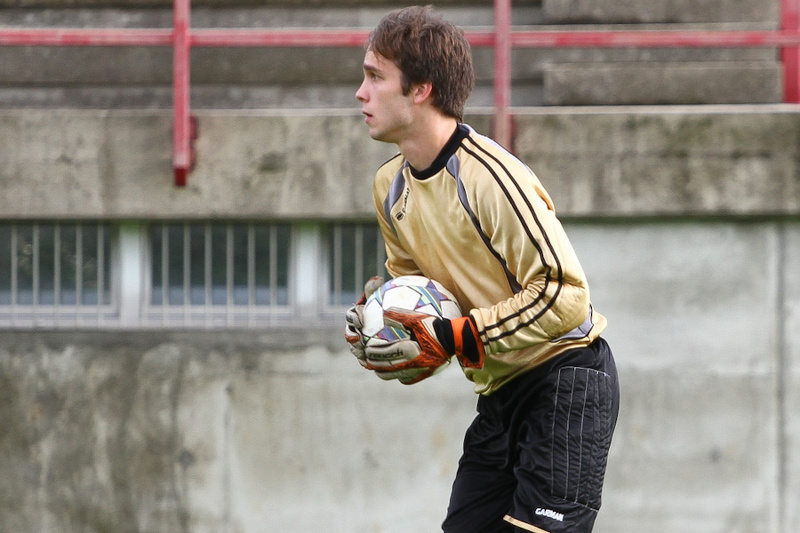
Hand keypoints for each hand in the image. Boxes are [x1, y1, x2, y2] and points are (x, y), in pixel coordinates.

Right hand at [344, 276, 383, 363]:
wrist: (391, 324)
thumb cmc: (383, 307)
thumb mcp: (379, 296)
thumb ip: (375, 288)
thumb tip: (377, 278)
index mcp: (355, 317)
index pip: (351, 317)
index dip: (354, 318)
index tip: (362, 319)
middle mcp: (355, 332)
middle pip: (350, 337)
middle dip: (353, 340)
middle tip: (360, 340)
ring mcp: (360, 346)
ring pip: (357, 351)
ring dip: (360, 354)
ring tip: (367, 357)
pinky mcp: (369, 358)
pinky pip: (369, 363)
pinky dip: (373, 365)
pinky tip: (381, 366)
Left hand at [363, 308, 484, 383]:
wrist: (457, 339)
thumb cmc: (436, 326)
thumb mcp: (418, 318)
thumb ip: (400, 316)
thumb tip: (384, 312)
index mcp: (408, 351)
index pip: (384, 355)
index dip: (371, 353)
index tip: (364, 350)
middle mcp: (412, 365)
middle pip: (386, 369)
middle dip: (373, 365)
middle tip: (366, 360)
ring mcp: (418, 371)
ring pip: (394, 376)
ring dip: (383, 372)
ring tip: (376, 368)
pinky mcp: (425, 374)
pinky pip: (407, 379)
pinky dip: (399, 376)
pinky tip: (396, 372)